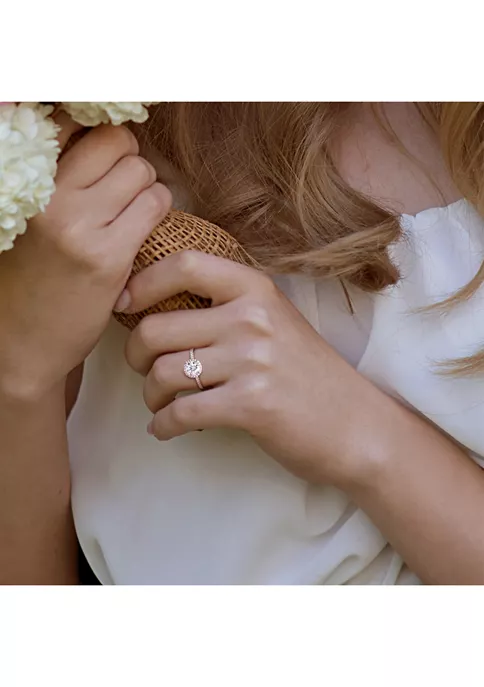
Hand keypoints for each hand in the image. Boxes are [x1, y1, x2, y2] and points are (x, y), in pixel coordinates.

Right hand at [0, 113, 171, 400]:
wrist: (22, 344)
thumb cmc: (28, 279)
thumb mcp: (28, 218)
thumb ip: (56, 179)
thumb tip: (100, 136)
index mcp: (25, 183)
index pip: (68, 121)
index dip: (94, 128)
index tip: (105, 149)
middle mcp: (48, 198)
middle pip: (114, 139)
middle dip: (127, 158)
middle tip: (121, 186)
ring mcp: (78, 227)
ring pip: (141, 170)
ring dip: (146, 187)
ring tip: (131, 212)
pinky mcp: (108, 257)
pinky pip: (155, 205)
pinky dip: (157, 211)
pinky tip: (142, 231)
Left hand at [121, 251, 386, 484]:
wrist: (356, 425)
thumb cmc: (308, 375)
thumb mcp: (275, 321)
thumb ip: (227, 307)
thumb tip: (156, 309)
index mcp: (256, 289)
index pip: (183, 264)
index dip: (142, 282)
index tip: (125, 303)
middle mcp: (252, 318)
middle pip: (156, 327)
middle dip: (135, 355)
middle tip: (143, 370)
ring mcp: (252, 361)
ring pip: (162, 374)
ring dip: (150, 397)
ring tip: (161, 405)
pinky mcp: (250, 405)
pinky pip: (180, 414)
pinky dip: (164, 426)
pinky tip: (167, 429)